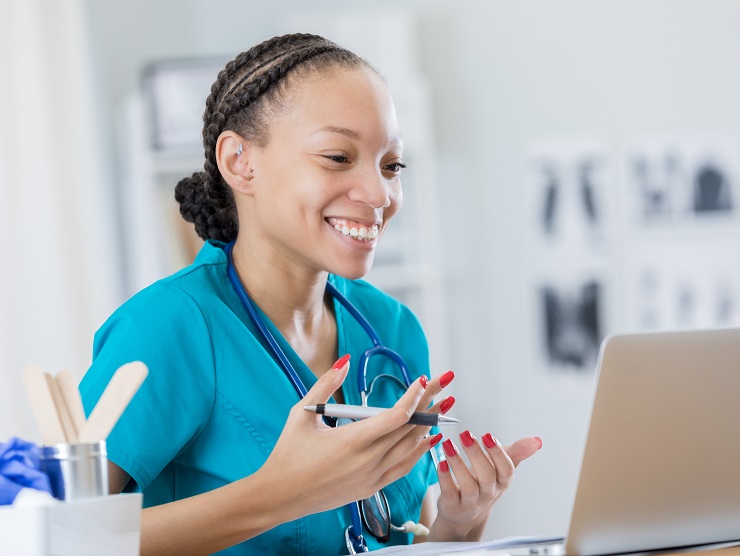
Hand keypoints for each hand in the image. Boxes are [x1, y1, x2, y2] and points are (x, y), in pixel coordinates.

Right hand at [259, 355, 439, 520]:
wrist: (280, 496)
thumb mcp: (302, 413)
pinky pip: (404, 468)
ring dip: (428, 426)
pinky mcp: (372, 488)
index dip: (414, 396)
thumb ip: (325, 384)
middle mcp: (368, 460)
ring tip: (443, 407)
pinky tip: (428, 439)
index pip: (397, 416)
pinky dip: (419, 452)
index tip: (423, 380)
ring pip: (411, 448)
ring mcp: (373, 476)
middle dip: (429, 403)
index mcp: (353, 440)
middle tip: (444, 384)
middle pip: (410, 428)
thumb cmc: (288, 454)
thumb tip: (344, 361)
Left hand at [430, 430, 542, 541]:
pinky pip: (450, 492)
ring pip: (467, 485)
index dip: (498, 453)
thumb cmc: (484, 484)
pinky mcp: (453, 505)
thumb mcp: (501, 468)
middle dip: (476, 454)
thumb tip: (536, 440)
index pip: (506, 470)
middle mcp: (488, 493)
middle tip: (465, 434)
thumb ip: (517, 452)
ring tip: (448, 444)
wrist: (465, 515)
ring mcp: (470, 501)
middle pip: (486, 476)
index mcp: (502, 482)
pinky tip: (441, 462)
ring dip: (457, 463)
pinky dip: (445, 477)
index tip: (488, 435)